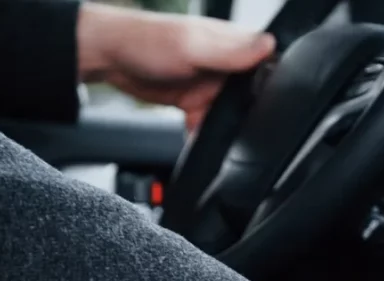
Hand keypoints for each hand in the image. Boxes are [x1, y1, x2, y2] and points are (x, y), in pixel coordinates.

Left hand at [76, 5, 275, 129]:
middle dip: (247, 113)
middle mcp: (227, 64)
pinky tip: (198, 136)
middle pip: (253, 96)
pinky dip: (205, 134)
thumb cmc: (147, 40)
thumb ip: (232, 51)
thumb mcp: (193, 46)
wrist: (109, 58)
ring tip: (217, 134)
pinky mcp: (195, 101)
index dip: (274, 86)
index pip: (268, 64)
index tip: (269, 106)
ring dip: (225, 127)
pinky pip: (209, 124)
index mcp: (235, 43)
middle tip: (237, 125)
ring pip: (231, 115)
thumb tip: (270, 45)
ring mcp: (211, 84)